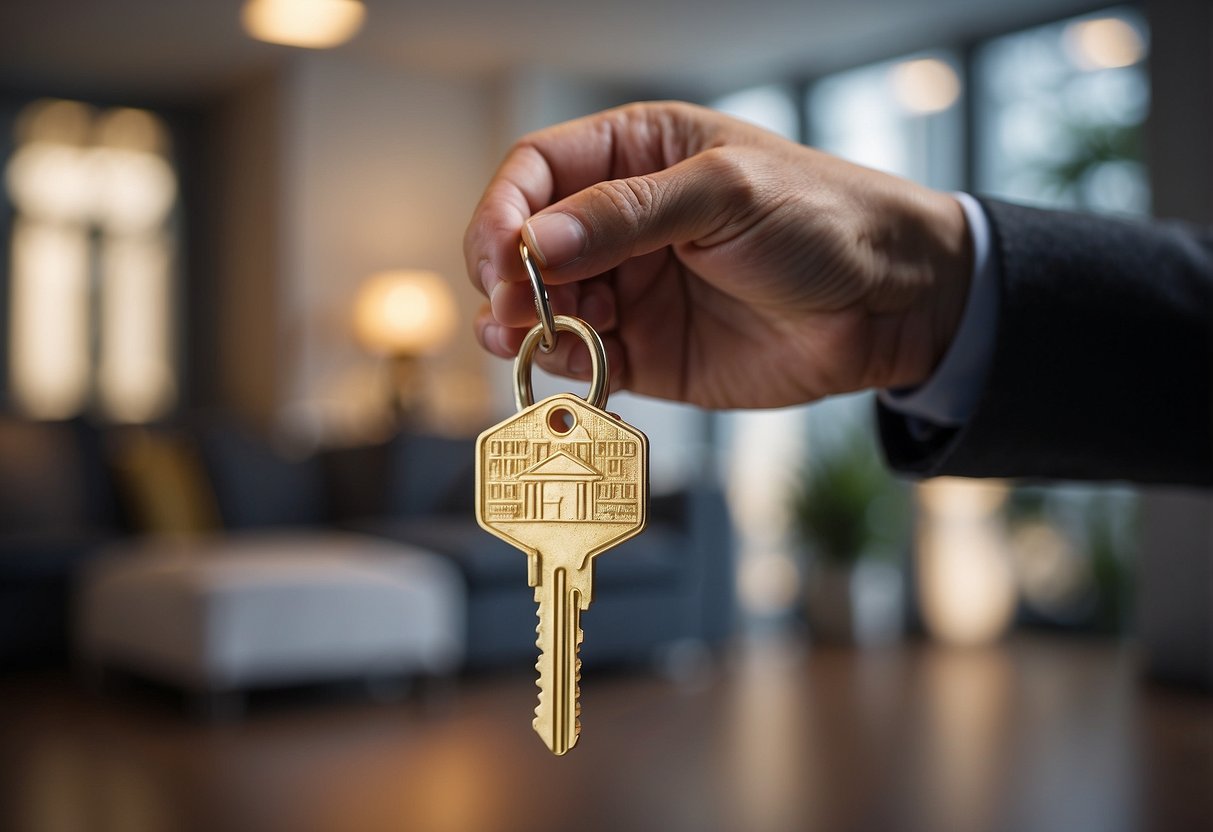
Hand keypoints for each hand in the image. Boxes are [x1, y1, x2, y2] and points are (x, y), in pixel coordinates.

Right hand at [464, 101, 971, 408]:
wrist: (892, 305)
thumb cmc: (824, 220)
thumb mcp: (727, 194)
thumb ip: (628, 215)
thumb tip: (536, 240)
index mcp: (638, 155)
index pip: (538, 171)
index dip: (503, 210)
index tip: (497, 256)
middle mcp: (622, 221)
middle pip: (527, 244)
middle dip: (509, 277)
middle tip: (512, 310)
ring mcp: (631, 287)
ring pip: (542, 306)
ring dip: (525, 325)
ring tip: (533, 338)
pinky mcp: (645, 350)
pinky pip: (581, 359)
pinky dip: (562, 365)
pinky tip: (574, 364)